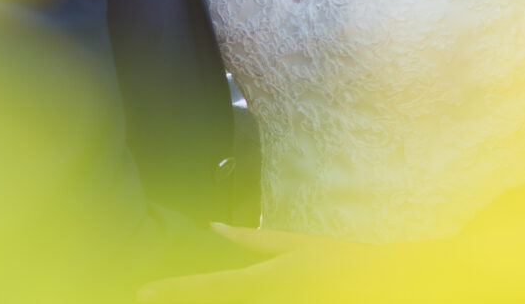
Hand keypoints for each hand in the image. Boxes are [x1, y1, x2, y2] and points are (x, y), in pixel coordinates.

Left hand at [139, 225, 380, 301]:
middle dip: (183, 300)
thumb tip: (215, 229)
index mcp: (264, 280)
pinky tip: (218, 296)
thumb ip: (251, 240)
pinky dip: (233, 303)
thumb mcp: (293, 244)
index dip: (174, 290)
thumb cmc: (338, 260)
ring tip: (174, 296)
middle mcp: (268, 301)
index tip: (143, 292)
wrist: (381, 284)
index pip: (209, 287)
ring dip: (208, 303)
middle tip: (146, 296)